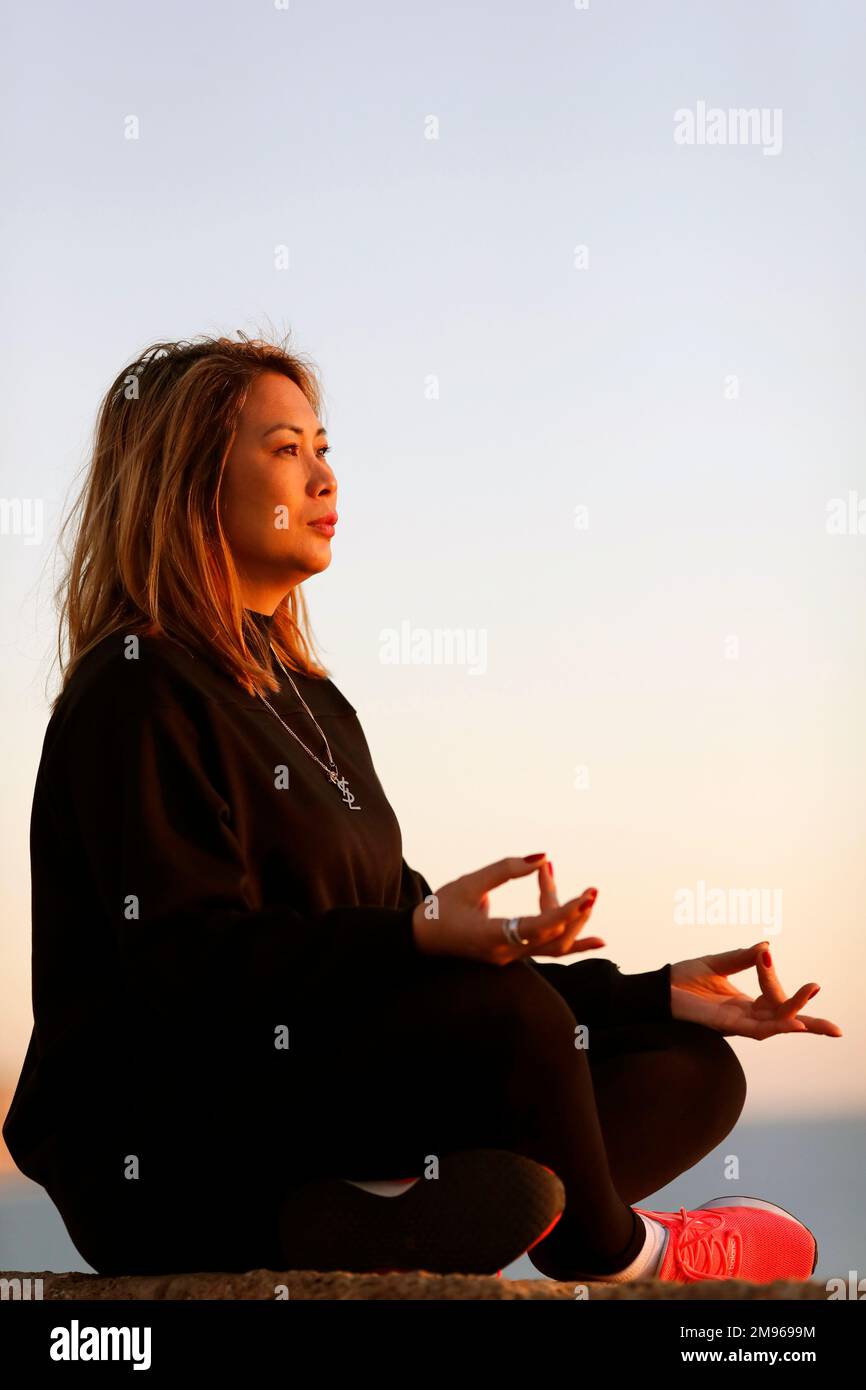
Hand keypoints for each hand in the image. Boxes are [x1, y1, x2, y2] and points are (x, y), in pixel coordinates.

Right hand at [410, 855, 604, 963]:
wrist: (423, 939)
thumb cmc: (441, 908)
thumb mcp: (468, 883)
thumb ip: (504, 870)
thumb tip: (542, 857)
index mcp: (490, 936)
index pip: (535, 929)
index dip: (562, 913)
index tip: (584, 896)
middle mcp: (505, 952)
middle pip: (551, 938)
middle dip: (574, 912)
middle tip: (592, 889)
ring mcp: (511, 957)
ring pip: (553, 944)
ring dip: (574, 921)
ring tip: (590, 896)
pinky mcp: (515, 954)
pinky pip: (549, 950)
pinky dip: (575, 943)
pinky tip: (600, 941)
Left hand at [670, 942, 842, 1039]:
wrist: (656, 989)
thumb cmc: (682, 980)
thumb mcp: (716, 963)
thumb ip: (742, 957)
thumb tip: (767, 947)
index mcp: (744, 1004)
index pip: (774, 997)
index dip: (776, 976)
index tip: (767, 953)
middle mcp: (744, 1016)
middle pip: (784, 1021)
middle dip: (810, 1022)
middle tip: (838, 1031)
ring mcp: (736, 1023)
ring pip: (775, 1024)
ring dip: (797, 1016)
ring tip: (817, 1014)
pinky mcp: (726, 1025)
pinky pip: (758, 1029)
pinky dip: (779, 1027)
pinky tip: (797, 1025)